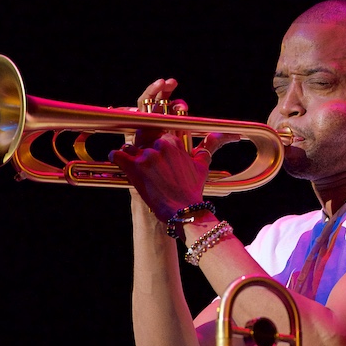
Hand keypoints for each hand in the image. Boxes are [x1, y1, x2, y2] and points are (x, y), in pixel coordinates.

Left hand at [111, 78, 239, 218]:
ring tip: (136, 167)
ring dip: (131, 155)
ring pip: (130, 147)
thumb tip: (229, 134)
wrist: (183, 210)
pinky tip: (119, 162)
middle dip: (144, 150)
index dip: (157, 144)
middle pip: (144, 140)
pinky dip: (116, 157)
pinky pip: (117, 154)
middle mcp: (160, 145)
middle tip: (148, 165)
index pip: (160, 135)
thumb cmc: (193, 189)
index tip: (156, 153)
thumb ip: (210, 145)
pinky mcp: (134, 167)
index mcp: (175, 142)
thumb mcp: (203, 164)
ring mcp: (146, 155)